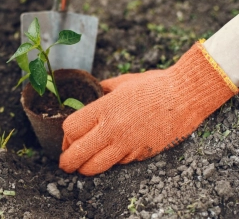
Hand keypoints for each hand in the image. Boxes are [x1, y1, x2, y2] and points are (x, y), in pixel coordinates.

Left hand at [59, 42, 237, 175]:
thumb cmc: (154, 86)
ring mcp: (127, 145)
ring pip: (95, 166)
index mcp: (104, 109)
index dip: (65, 137)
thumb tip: (91, 90)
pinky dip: (110, 162)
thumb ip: (102, 88)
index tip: (68, 138)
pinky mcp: (140, 154)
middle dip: (67, 162)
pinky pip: (117, 164)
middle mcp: (112, 129)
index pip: (71, 130)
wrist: (186, 96)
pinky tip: (112, 153)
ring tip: (82, 166)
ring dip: (85, 168)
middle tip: (65, 163)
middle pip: (77, 154)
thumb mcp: (122, 82)